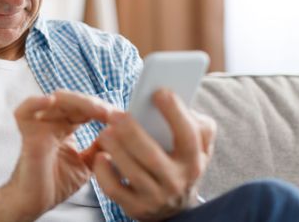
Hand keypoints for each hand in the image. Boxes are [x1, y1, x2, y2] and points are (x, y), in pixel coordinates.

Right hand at [0, 91, 114, 221]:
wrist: (36, 203)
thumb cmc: (55, 184)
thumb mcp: (87, 164)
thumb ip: (100, 149)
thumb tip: (118, 134)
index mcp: (65, 127)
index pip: (84, 108)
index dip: (102, 109)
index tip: (120, 117)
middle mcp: (52, 123)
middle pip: (72, 100)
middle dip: (93, 104)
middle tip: (111, 113)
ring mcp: (39, 126)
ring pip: (55, 100)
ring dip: (77, 101)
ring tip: (96, 109)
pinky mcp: (28, 135)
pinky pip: (24, 112)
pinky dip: (35, 103)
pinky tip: (50, 100)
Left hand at [89, 89, 216, 221]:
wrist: (175, 208)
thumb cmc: (181, 163)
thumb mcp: (198, 147)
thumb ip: (197, 123)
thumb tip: (179, 101)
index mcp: (193, 160)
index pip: (189, 135)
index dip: (174, 112)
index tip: (158, 91)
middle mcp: (176, 180)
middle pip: (151, 155)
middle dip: (131, 132)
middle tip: (115, 114)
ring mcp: (155, 197)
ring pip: (132, 172)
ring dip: (115, 148)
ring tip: (105, 132)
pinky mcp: (135, 207)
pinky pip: (115, 189)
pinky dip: (104, 172)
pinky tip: (99, 156)